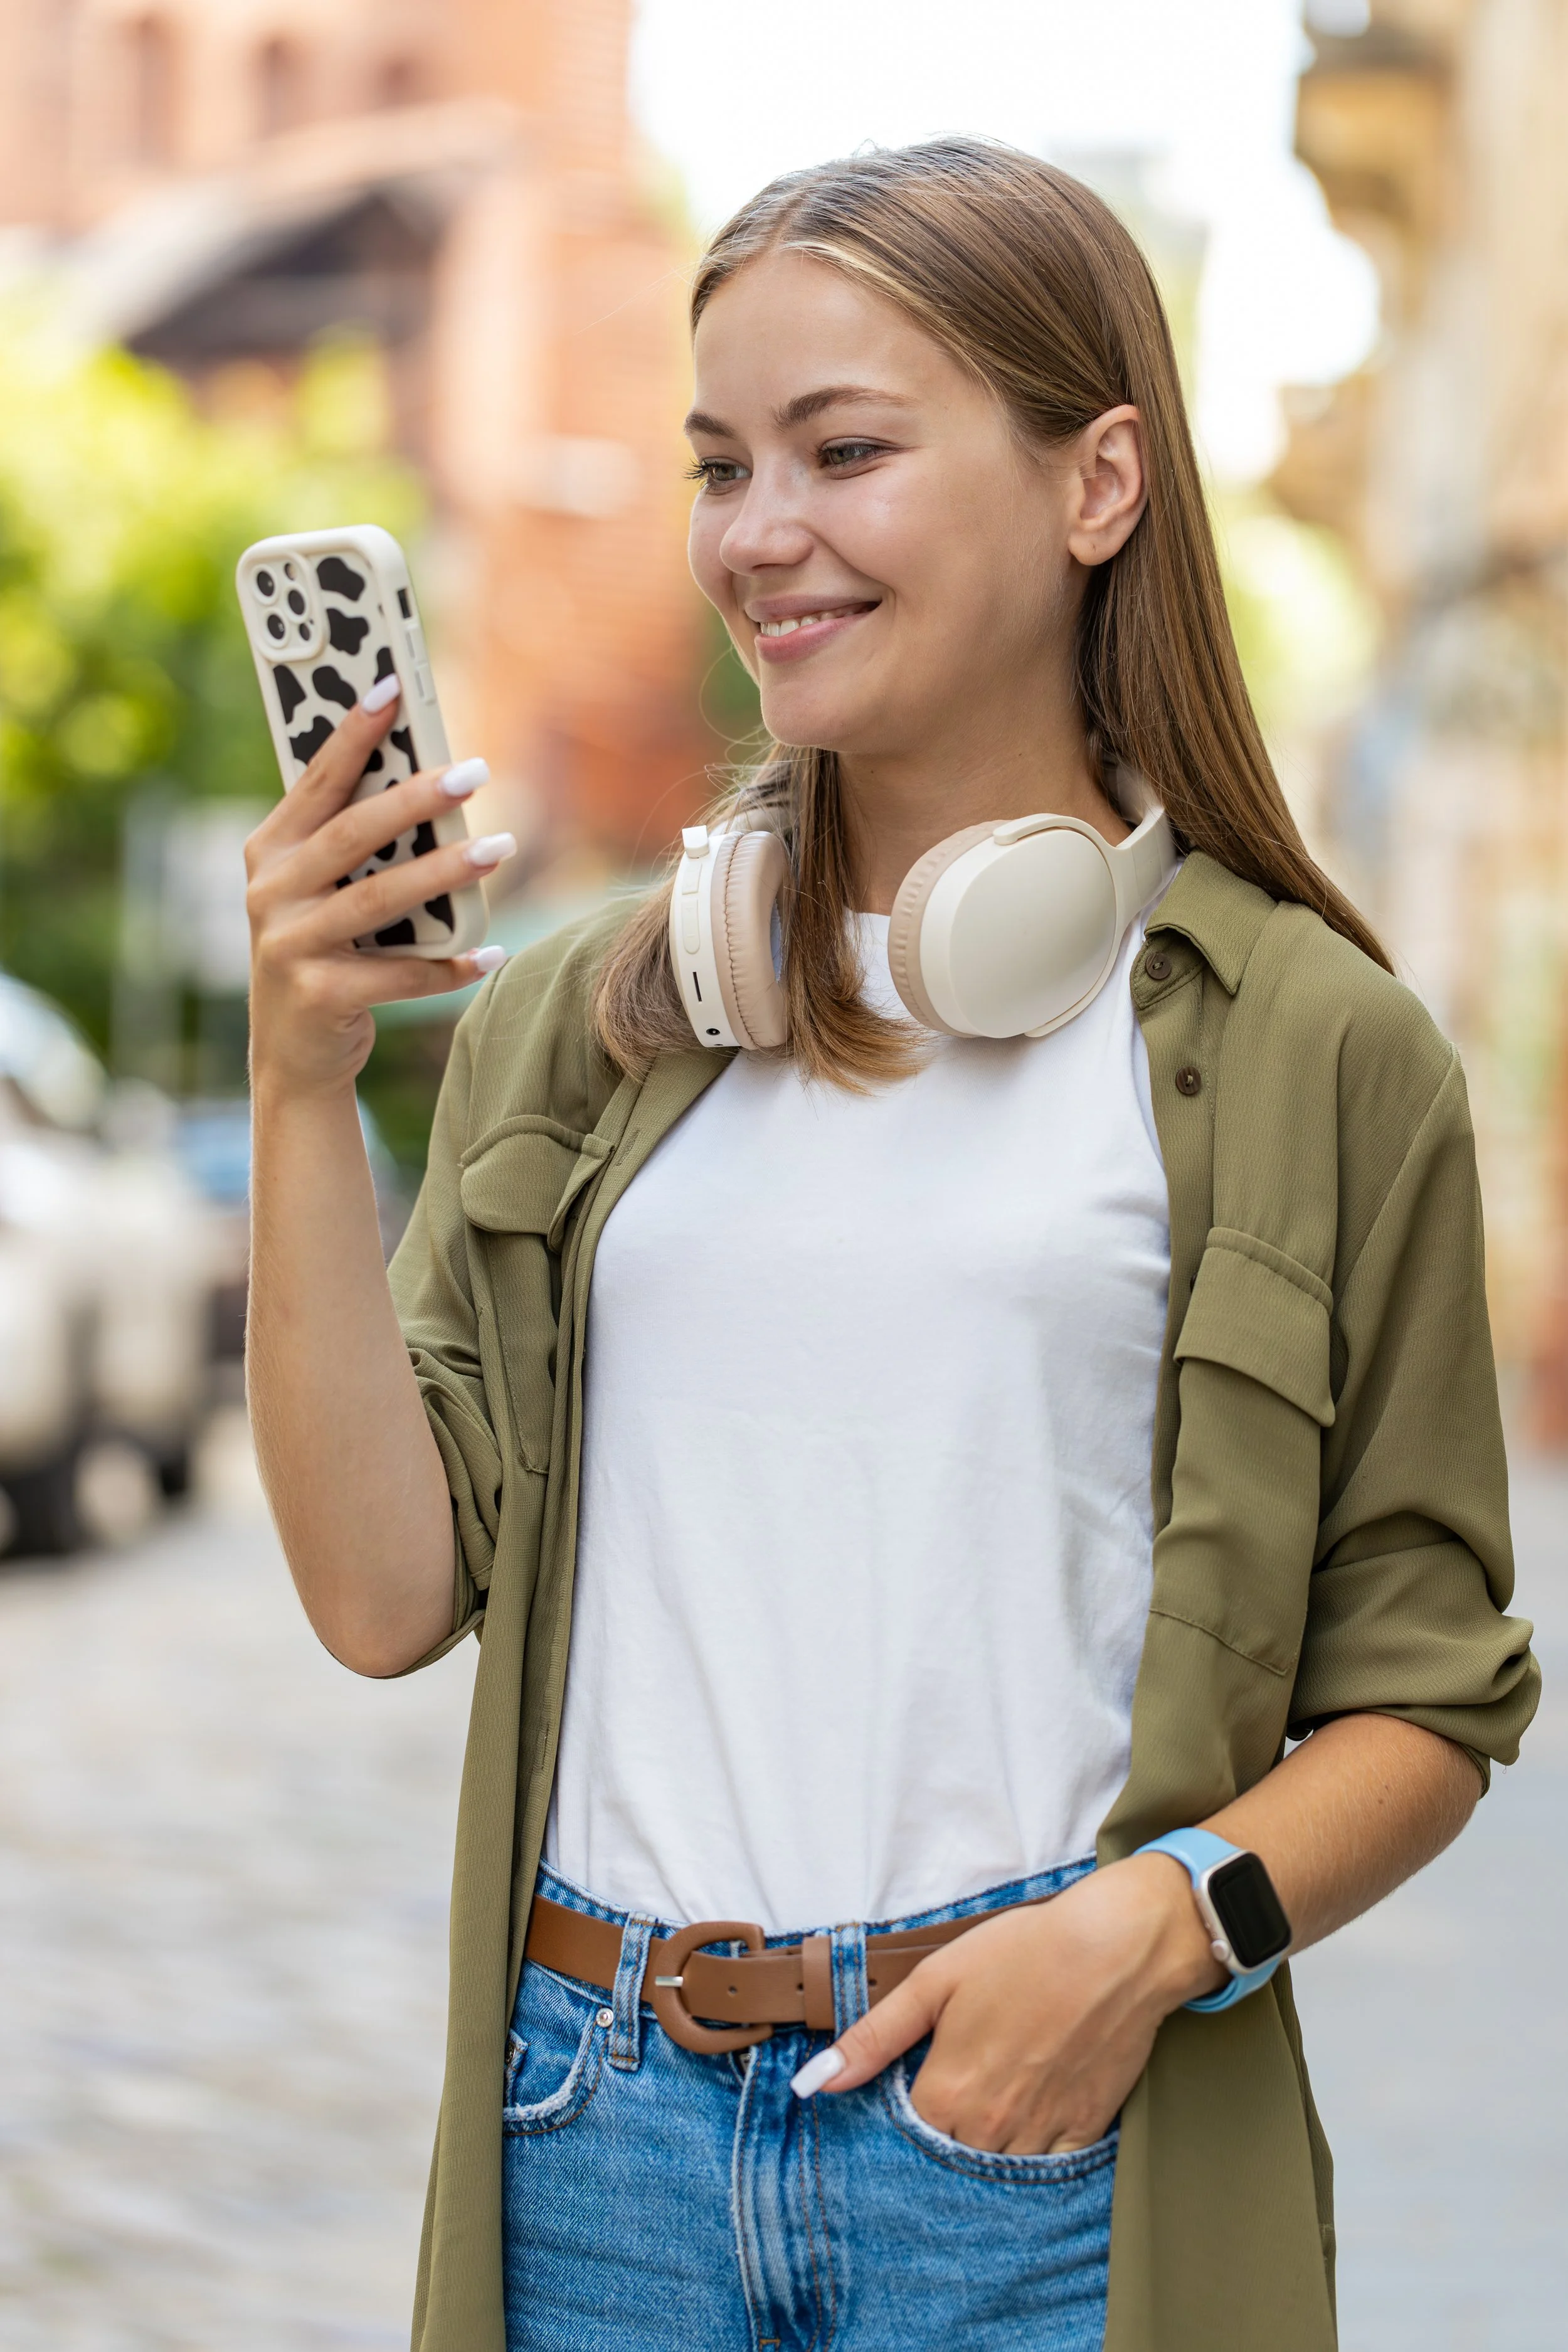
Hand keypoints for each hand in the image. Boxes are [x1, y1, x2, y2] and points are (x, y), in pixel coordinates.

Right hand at [246, 681, 513, 1099]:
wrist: (293, 1052)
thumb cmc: (321, 950)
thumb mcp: (320, 890)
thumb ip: (353, 842)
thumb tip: (427, 777)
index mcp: (269, 850)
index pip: (316, 780)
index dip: (352, 732)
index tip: (392, 686)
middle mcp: (270, 892)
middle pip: (354, 834)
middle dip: (416, 799)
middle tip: (475, 771)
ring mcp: (289, 945)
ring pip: (380, 901)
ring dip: (444, 874)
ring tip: (499, 850)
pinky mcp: (319, 994)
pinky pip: (400, 975)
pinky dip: (449, 966)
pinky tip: (490, 953)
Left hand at [804, 1857, 1223, 2153]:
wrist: (1116, 1949)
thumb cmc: (1023, 1953)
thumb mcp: (936, 1981)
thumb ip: (875, 2036)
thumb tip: (817, 2081)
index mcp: (950, 2092)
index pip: (905, 2137)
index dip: (902, 2115)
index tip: (911, 2090)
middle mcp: (993, 2127)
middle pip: (949, 2158)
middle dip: (941, 2136)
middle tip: (952, 2091)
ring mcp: (1042, 2134)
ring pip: (997, 2171)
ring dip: (984, 2150)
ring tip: (987, 2104)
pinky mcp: (1085, 2130)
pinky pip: (1049, 2171)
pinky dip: (1033, 2156)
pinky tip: (1028, 2121)